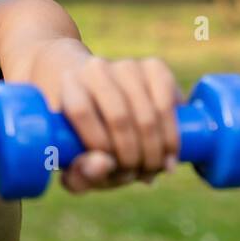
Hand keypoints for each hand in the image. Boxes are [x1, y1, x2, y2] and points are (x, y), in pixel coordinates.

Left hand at [56, 56, 182, 192]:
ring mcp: (128, 65)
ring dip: (153, 152)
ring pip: (146, 115)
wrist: (104, 100)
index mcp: (68, 85)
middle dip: (131, 156)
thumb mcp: (75, 161)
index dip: (98, 144)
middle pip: (118, 116)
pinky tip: (169, 155)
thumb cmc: (85, 136)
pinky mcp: (155, 67)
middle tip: (134, 175)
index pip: (81, 111)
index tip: (110, 167)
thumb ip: (80, 174)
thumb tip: (104, 164)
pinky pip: (167, 105)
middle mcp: (96, 69)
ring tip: (151, 170)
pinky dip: (171, 136)